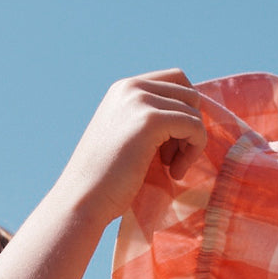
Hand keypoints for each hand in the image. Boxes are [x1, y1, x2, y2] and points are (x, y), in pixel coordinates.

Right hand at [56, 69, 208, 228]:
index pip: (176, 79)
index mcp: (123, 88)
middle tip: (171, 159)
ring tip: (171, 169)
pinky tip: (175, 173)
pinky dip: (194, 151)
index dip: (185, 112)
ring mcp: (139, 101)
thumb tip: (191, 117)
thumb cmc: (105, 179)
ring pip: (193, 112)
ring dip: (191, 144)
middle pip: (189, 94)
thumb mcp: (126, 136)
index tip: (172, 145)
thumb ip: (149, 119)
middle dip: (189, 127)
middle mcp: (131, 87)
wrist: (83, 199)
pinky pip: (194, 126)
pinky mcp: (150, 121)